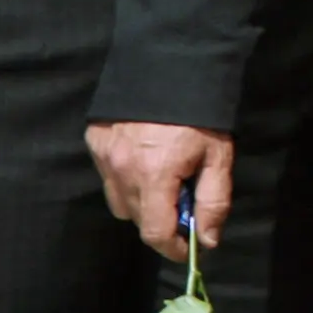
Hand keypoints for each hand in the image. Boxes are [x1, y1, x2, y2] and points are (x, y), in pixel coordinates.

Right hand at [86, 120, 232, 262]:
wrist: (169, 63)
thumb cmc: (200, 112)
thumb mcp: (219, 156)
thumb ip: (214, 202)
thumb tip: (207, 241)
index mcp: (154, 175)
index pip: (155, 232)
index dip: (173, 248)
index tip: (189, 249)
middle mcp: (121, 170)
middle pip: (136, 219)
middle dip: (161, 221)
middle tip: (184, 202)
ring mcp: (103, 156)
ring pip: (119, 201)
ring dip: (141, 201)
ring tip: (165, 178)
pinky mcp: (94, 142)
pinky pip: (108, 177)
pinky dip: (126, 178)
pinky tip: (146, 160)